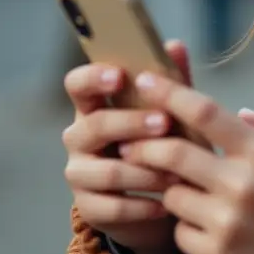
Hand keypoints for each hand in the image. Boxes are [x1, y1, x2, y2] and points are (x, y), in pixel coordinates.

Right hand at [61, 41, 191, 253]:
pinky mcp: (89, 208)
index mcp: (95, 107)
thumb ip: (171, 83)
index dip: (92, 78)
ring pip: (107, 171)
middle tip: (165, 123)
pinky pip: (112, 207)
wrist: (160, 202)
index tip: (119, 76)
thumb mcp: (171, 114)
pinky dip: (142, 206)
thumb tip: (175, 44)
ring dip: (144, 171)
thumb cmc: (163, 145)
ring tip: (176, 173)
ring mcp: (80, 174)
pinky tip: (165, 205)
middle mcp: (80, 138)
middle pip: (94, 125)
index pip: (77, 85)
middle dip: (131, 123)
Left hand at [122, 71, 253, 253]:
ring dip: (170, 188)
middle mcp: (243, 185)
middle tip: (130, 142)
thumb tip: (238, 113)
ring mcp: (229, 222)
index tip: (145, 81)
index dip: (170, 94)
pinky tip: (203, 223)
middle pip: (173, 155)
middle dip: (144, 145)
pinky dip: (185, 224)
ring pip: (172, 196)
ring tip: (181, 189)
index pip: (205, 113)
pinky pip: (181, 232)